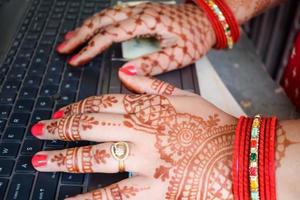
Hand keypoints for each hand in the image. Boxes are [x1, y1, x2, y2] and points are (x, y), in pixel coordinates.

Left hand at [31, 71, 235, 198]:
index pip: (100, 104)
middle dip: (60, 129)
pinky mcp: (153, 187)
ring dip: (63, 159)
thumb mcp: (183, 96)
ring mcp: (143, 160)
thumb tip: (124, 73)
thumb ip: (151, 84)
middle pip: (89, 126)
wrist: (238, 154)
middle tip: (39, 131)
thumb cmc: (212, 124)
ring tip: (40, 161)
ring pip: (93, 157)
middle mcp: (138, 132)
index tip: (60, 113)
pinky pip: (114, 195)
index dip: (76, 108)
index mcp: (145, 109)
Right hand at [56, 2, 214, 75]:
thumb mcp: (177, 55)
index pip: (110, 35)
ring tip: (69, 40)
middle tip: (63, 49)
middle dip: (80, 35)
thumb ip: (151, 64)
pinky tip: (91, 30)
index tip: (75, 60)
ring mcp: (139, 10)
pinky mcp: (141, 13)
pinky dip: (98, 23)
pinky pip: (113, 15)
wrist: (206, 20)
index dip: (90, 48)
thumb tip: (125, 73)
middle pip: (101, 21)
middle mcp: (140, 13)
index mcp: (147, 22)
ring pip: (105, 15)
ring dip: (85, 27)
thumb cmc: (195, 37)